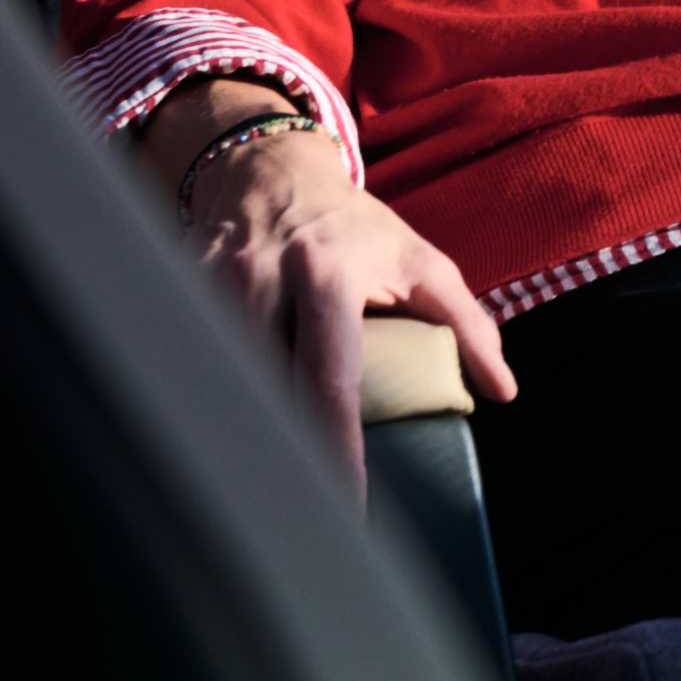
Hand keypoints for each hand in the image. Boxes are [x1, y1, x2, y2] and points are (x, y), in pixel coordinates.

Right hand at [183, 124, 516, 485]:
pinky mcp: (177, 292)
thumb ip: (466, 322)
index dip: (337, 449)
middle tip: (303, 512)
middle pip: (265, 389)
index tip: (349, 506)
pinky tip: (218, 437)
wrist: (271, 168)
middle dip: (281, 453)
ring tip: (262, 486)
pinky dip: (204, 402)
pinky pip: (187, 361)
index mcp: (327, 273)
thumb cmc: (354, 227)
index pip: (329, 380)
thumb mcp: (420, 260)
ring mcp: (211, 286)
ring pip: (220, 381)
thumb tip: (503, 390)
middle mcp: (262, 279)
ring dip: (240, 432)